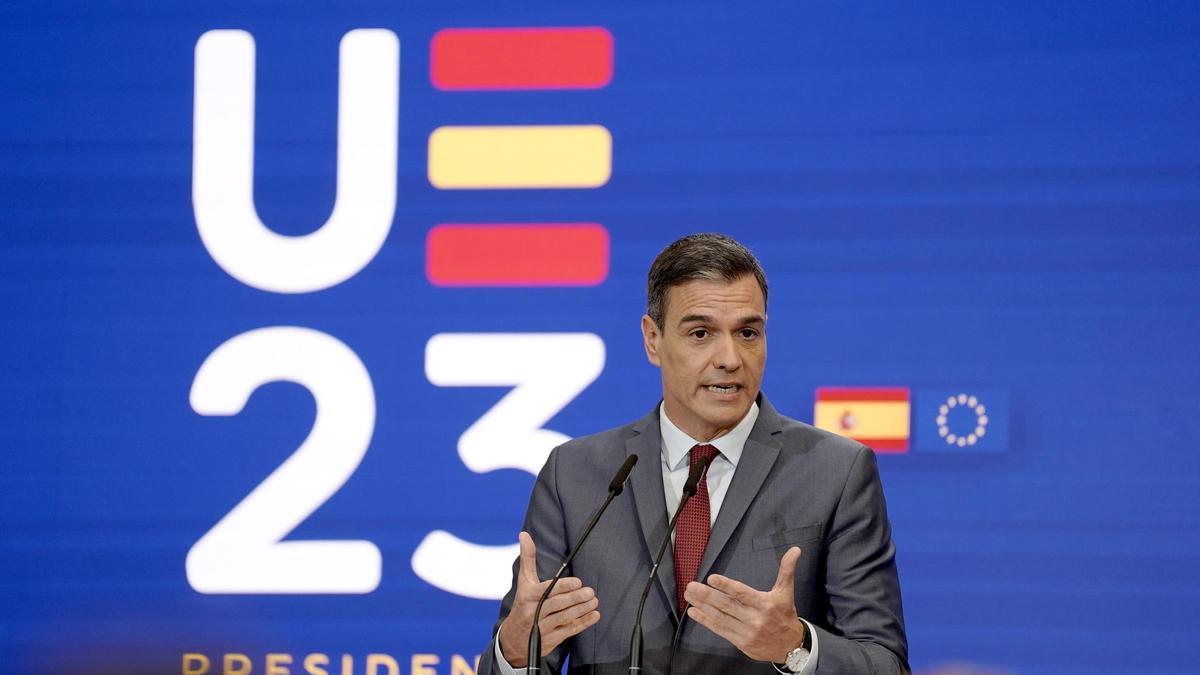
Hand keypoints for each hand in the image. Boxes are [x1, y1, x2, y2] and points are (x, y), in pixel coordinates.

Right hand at [497, 531, 600, 666]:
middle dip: (575, 599)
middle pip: (557, 605)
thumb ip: (527, 558)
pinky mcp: (551, 639)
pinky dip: (583, 623)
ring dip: (581, 610)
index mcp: (528, 597)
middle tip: (590, 591)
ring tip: (594, 601)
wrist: (512, 641)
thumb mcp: (523, 582)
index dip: (562, 587)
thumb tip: (524, 534)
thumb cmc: (522, 604)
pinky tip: (594, 616)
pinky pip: (569, 631)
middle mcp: (534, 613)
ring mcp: (543, 628)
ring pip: (564, 618)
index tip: (577, 581)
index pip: (545, 591)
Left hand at [683, 546, 805, 662]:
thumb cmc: (785, 615)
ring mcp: (746, 632)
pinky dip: (705, 621)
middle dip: (707, 595)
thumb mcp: (786, 592)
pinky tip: (694, 612)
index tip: (711, 578)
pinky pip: (720, 630)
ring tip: (689, 595)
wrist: (790, 646)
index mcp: (765, 604)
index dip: (726, 586)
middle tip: (691, 586)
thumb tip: (795, 550)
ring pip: (720, 617)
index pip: (742, 593)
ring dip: (702, 606)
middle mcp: (755, 618)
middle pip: (727, 605)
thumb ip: (786, 570)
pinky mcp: (740, 642)